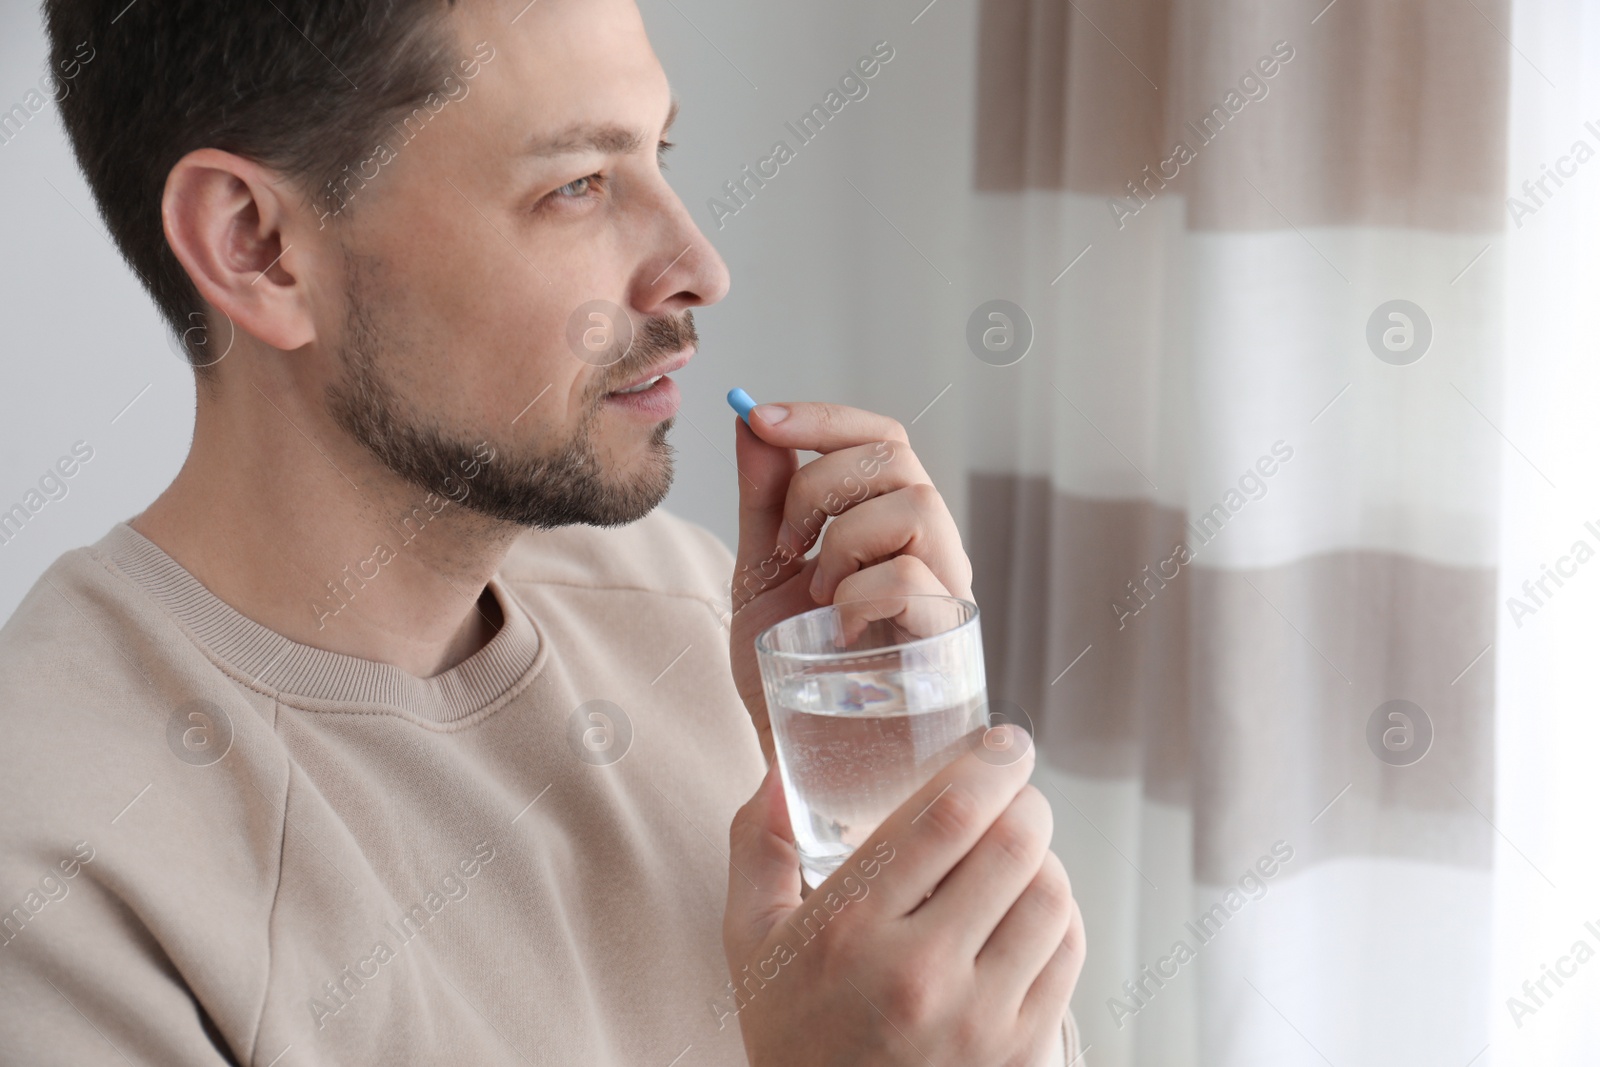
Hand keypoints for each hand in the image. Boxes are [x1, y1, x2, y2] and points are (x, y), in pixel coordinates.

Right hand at [722, 727, 1085, 1064]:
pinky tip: (1030, 908)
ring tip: (1018, 851)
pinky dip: (1059, 914)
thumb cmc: (790, 1032)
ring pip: (1052, 897)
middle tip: (1013, 791)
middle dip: (1025, 800)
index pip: (947, 816)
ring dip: (1044, 857)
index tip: (1002, 744)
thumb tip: (779, 767)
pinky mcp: (1019, 1053)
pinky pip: (1068, 953)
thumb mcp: (750, 939)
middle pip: (1015, 846)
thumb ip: (758, 845)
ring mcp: (979, 1019)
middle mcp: (920, 973)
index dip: (991, 764)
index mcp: (849, 929)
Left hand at [728, 403, 973, 762]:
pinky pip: (911, 578)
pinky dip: (858, 594)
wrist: (804, 757)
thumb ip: (764, 501)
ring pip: (915, 505)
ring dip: (844, 540)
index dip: (823, 417)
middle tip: (785, 544)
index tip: (758, 419)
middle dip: (820, 484)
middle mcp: (928, 547)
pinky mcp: (948, 639)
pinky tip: (838, 630)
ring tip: (819, 596)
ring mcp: (945, 590)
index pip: (879, 437)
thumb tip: (749, 419)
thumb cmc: (794, 672)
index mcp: (887, 524)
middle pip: (897, 456)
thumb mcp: (760, 574)